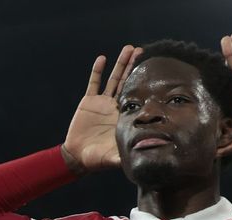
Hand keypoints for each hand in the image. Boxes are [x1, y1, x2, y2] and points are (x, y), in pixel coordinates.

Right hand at [62, 45, 141, 173]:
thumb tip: (140, 158)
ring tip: (128, 49)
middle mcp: (116, 106)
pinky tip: (102, 59)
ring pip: (113, 79)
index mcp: (124, 115)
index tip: (153, 68)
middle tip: (143, 50)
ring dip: (120, 64)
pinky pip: (93, 84)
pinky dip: (97, 71)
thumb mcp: (113, 157)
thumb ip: (125, 155)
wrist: (78, 156)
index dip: (144, 82)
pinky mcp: (88, 102)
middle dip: (134, 66)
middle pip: (127, 81)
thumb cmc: (97, 158)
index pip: (137, 95)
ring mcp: (102, 103)